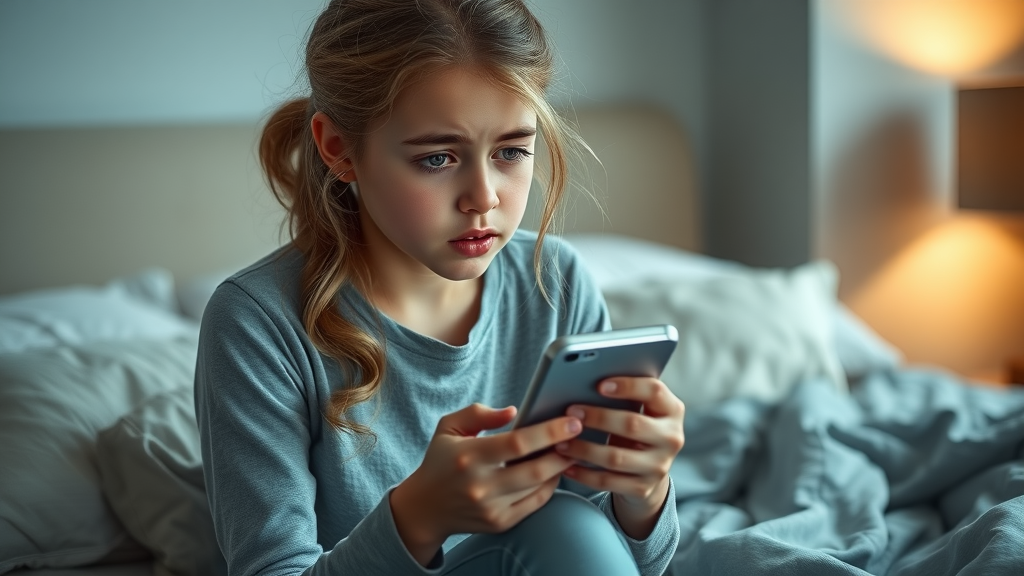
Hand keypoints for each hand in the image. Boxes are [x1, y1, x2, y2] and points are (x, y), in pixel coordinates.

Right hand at [390, 403, 582, 565]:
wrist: (425, 508)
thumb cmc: (441, 460)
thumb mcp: (449, 427)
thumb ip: (479, 413)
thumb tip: (514, 412)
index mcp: (469, 455)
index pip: (518, 443)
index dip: (549, 431)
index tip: (571, 422)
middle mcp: (481, 485)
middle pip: (536, 469)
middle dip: (564, 451)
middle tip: (579, 435)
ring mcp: (492, 508)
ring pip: (540, 486)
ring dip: (559, 467)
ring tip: (569, 449)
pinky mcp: (500, 523)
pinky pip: (535, 502)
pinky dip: (549, 485)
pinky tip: (553, 471)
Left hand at [555, 377, 684, 538]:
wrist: (650, 470)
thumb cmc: (637, 428)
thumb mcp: (640, 409)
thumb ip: (624, 395)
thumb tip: (585, 381)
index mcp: (673, 410)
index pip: (655, 391)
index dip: (628, 386)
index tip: (599, 385)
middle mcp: (672, 438)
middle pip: (632, 424)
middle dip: (598, 417)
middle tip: (571, 412)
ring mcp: (659, 466)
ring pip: (615, 456)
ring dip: (584, 448)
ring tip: (561, 442)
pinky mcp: (644, 488)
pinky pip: (607, 481)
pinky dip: (583, 473)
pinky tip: (567, 465)